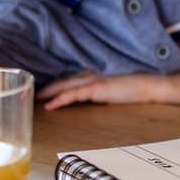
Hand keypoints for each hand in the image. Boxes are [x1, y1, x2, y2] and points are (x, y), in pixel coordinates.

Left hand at [37, 72, 179, 108]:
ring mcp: (94, 80)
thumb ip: (98, 92)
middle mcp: (91, 75)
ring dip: (49, 92)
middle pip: (63, 81)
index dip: (54, 84)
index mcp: (93, 75)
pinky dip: (61, 98)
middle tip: (30, 92)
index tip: (40, 90)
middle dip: (46, 87)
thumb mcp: (111, 90)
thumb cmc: (134, 89)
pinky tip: (50, 105)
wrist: (149, 86)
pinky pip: (75, 94)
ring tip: (35, 98)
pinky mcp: (98, 87)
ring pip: (65, 85)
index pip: (69, 79)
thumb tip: (85, 99)